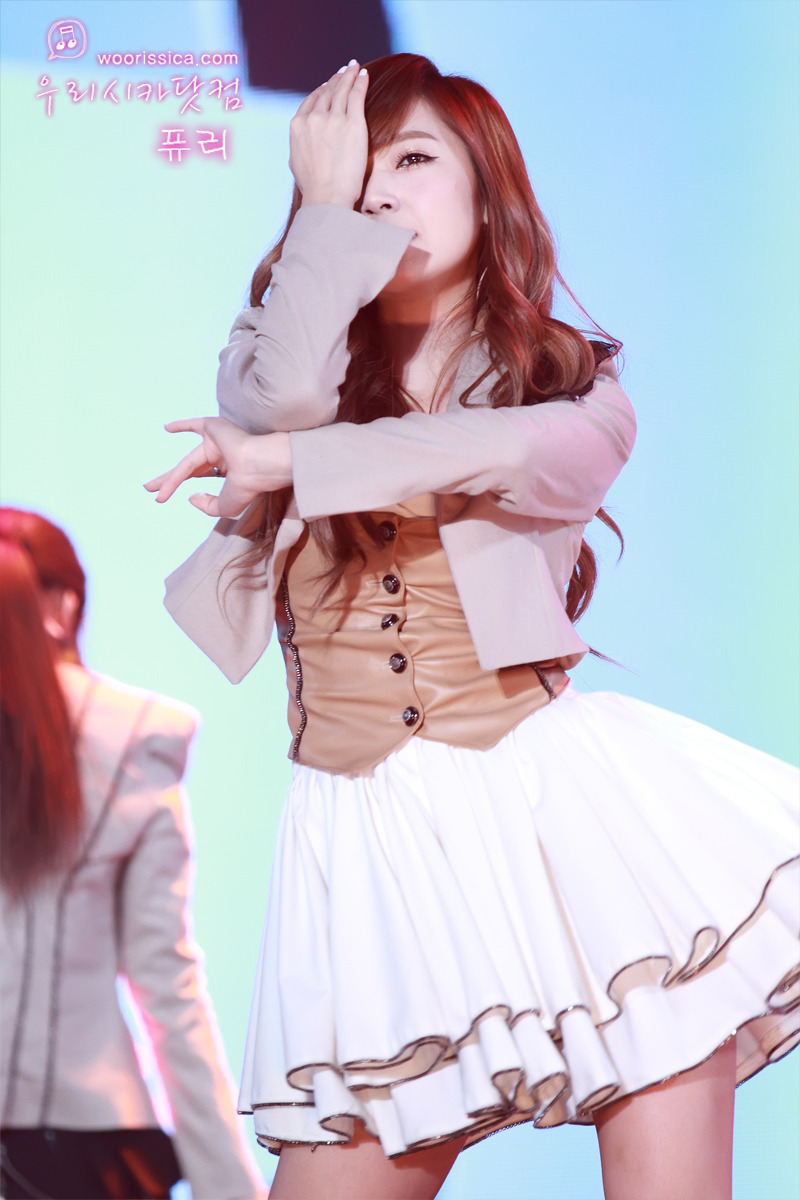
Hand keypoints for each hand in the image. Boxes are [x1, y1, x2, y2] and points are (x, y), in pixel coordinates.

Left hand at [144, 417, 291, 517]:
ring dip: (169, 476)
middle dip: (169, 481)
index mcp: (230, 471)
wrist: (257, 466)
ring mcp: (218, 441)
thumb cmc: (247, 486)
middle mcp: (223, 455)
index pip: (201, 478)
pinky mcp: (214, 428)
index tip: (163, 499)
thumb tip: (191, 497)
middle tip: (149, 488)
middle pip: (189, 469)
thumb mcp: (225, 506)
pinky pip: (195, 426)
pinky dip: (182, 426)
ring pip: (188, 461)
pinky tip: (166, 429)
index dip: (183, 488)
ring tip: (148, 487)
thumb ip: (208, 506)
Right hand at [289, 60, 368, 207]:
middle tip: (343, 71)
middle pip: (326, 93)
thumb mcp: (296, 163)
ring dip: (348, 76)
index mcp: (297, 127)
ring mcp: (333, 119)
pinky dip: (360, 82)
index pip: (310, 102)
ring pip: (341, 90)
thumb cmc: (314, 188)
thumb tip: (301, 143)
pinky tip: (363, 74)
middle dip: (335, 80)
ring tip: (354, 67)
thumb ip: (299, 146)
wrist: (327, 196)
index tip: (327, 86)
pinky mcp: (352, 123)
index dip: (320, 91)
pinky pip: (356, 95)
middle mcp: (313, 118)